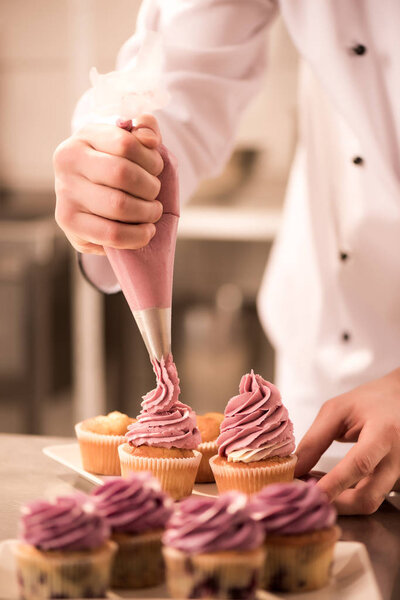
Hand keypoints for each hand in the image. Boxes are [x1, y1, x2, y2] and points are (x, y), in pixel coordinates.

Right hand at [53, 114, 163, 254]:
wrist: (90, 192)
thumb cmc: (116, 163)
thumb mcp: (131, 140)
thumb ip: (146, 129)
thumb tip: (150, 138)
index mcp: (84, 137)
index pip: (126, 144)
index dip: (151, 159)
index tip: (156, 169)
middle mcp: (68, 163)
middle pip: (123, 174)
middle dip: (150, 187)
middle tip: (155, 193)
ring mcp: (65, 194)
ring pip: (118, 205)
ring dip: (147, 212)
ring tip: (153, 211)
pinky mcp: (69, 223)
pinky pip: (111, 234)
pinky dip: (137, 235)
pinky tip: (147, 231)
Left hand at [295, 368, 399, 513]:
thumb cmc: (368, 402)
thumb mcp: (337, 411)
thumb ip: (315, 440)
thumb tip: (294, 468)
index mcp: (383, 433)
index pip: (360, 464)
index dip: (334, 483)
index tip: (310, 494)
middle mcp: (397, 458)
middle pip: (369, 497)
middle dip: (335, 503)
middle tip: (305, 493)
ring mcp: (399, 472)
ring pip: (370, 502)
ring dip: (339, 501)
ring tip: (314, 483)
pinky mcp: (395, 481)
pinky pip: (371, 497)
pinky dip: (347, 496)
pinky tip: (330, 483)